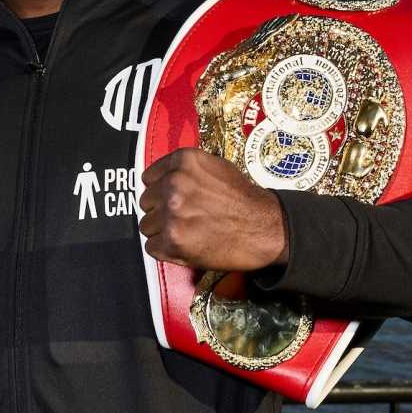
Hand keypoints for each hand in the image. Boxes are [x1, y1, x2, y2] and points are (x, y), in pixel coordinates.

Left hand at [138, 148, 287, 271]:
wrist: (265, 228)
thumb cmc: (243, 200)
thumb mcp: (214, 167)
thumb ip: (185, 170)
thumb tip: (159, 180)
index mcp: (183, 162)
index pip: (148, 178)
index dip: (160, 191)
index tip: (173, 199)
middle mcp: (174, 184)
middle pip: (146, 202)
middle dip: (161, 211)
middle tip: (185, 217)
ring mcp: (172, 213)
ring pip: (146, 225)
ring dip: (162, 231)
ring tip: (188, 231)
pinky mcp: (172, 241)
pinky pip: (151, 246)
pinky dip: (166, 250)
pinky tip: (186, 245)